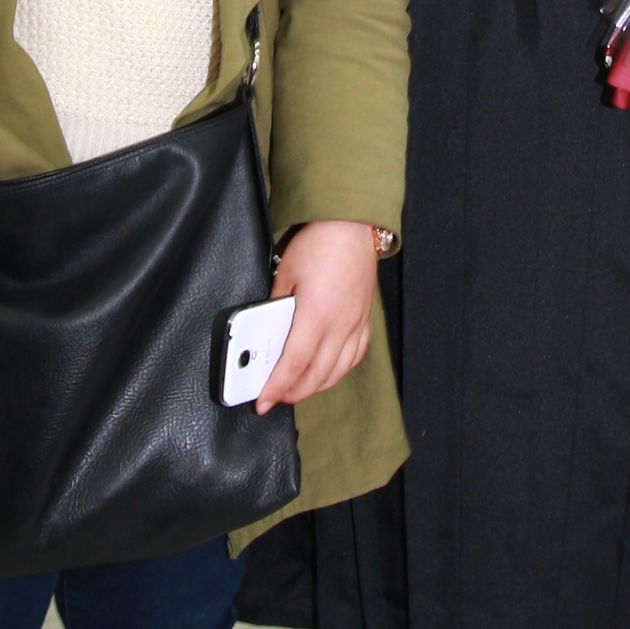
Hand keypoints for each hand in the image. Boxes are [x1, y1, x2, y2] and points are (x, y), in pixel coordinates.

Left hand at [260, 220, 378, 410]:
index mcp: (317, 314)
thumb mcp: (285, 274)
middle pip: (317, 375)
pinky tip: (327, 373)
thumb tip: (265, 333)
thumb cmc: (318, 244)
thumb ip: (277, 307)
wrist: (351, 226)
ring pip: (338, 371)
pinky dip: (338, 372)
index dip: (277, 387)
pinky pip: (354, 357)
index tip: (264, 402)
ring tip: (297, 390)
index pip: (294, 363)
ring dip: (316, 387)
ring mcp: (356, 324)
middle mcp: (340, 325)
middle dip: (295, 393)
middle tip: (277, 398)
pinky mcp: (365, 320)